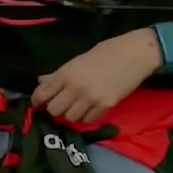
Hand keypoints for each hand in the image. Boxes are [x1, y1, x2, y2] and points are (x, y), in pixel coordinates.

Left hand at [32, 30, 159, 123]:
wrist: (135, 54)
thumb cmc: (107, 52)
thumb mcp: (79, 60)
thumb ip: (60, 74)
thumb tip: (41, 82)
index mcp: (67, 72)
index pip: (43, 93)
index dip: (38, 100)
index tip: (39, 101)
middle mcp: (76, 87)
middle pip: (54, 110)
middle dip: (54, 108)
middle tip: (60, 103)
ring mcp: (91, 98)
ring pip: (70, 118)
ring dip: (70, 114)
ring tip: (76, 106)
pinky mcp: (106, 106)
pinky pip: (88, 120)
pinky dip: (85, 117)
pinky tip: (88, 108)